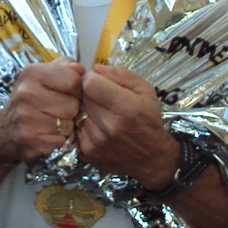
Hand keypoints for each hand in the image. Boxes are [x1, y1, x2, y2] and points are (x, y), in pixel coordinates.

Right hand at [0, 58, 85, 161]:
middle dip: (70, 111)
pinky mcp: (27, 138)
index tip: (64, 93)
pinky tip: (45, 135)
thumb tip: (80, 69)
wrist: (5, 129)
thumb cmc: (31, 100)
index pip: (73, 80)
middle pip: (72, 105)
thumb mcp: (43, 77)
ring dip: (64, 127)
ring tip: (50, 123)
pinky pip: (59, 141)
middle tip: (56, 111)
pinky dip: (57, 141)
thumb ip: (64, 68)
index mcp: (32, 72)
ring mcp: (25, 116)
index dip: (75, 90)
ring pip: (67, 125)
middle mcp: (26, 92)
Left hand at [76, 66, 177, 185]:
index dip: (93, 78)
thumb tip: (96, 69)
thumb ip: (121, 75)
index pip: (90, 83)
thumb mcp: (146, 91)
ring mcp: (95, 140)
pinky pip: (76, 127)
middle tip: (102, 98)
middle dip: (89, 93)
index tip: (100, 82)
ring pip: (77, 111)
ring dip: (86, 109)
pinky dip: (84, 124)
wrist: (151, 158)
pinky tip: (98, 126)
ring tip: (102, 113)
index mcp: (126, 107)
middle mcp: (109, 125)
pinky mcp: (86, 150)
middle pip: (82, 96)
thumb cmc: (149, 121)